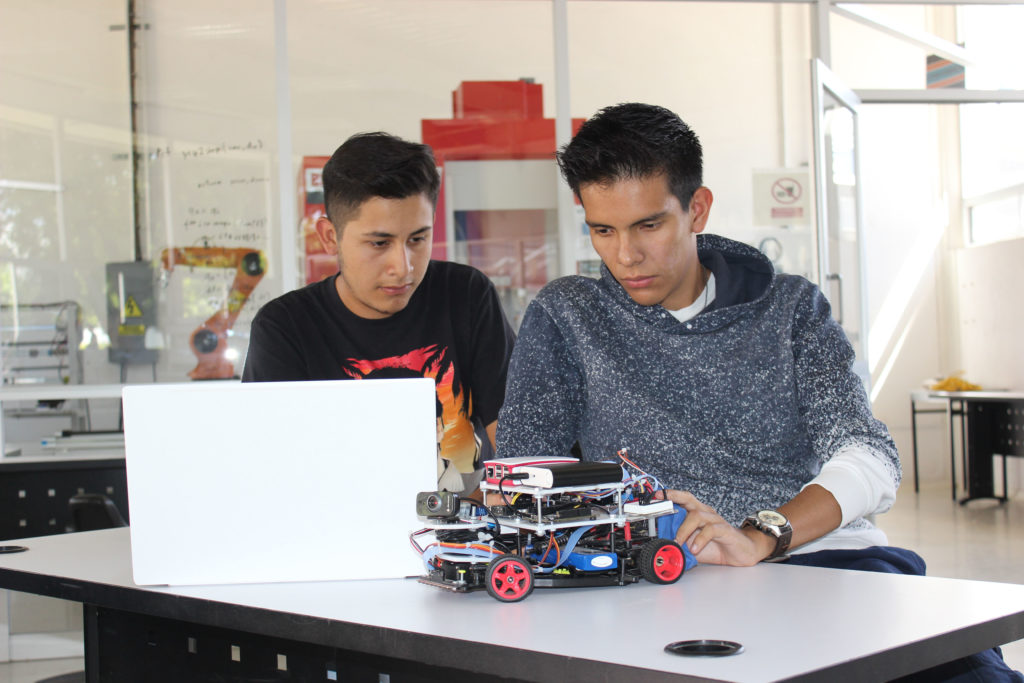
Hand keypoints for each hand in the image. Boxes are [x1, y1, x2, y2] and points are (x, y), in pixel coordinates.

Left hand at [654, 489, 773, 566]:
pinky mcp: (725, 530)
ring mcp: (716, 520)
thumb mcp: (693, 545)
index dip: (669, 495)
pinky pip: (711, 530)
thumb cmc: (716, 546)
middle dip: (673, 500)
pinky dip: (700, 539)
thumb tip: (661, 546)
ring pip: (697, 515)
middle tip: (660, 509)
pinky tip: (694, 548)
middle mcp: (706, 513)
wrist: (742, 552)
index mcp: (697, 513)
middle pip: (689, 500)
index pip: (682, 499)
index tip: (655, 495)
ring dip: (684, 529)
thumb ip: (679, 544)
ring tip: (678, 543)